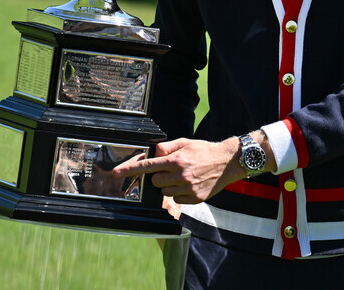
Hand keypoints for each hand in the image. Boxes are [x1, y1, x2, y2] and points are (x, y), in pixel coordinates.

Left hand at [111, 137, 240, 203]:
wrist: (228, 162)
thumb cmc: (204, 151)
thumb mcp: (185, 142)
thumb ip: (167, 147)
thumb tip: (154, 153)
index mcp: (176, 160)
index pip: (147, 166)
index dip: (129, 169)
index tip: (115, 173)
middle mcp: (180, 175)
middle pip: (155, 182)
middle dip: (159, 176)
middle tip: (171, 169)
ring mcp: (187, 189)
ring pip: (165, 192)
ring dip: (169, 185)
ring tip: (184, 176)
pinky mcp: (194, 199)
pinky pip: (177, 200)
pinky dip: (179, 194)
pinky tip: (190, 184)